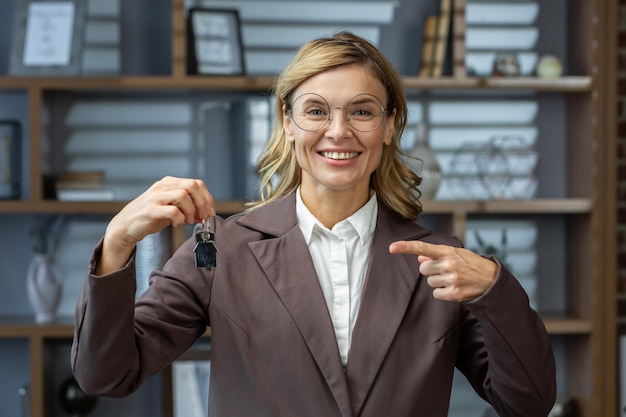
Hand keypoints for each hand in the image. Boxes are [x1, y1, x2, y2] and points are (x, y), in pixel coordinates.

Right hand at [97, 176, 215, 274]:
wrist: (126, 226)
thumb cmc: (150, 216)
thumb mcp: (171, 208)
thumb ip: (187, 208)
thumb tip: (205, 213)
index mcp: (169, 183)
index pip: (196, 183)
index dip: (207, 198)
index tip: (210, 212)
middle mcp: (162, 186)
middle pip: (192, 186)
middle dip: (203, 203)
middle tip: (203, 217)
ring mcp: (155, 197)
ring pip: (183, 195)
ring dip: (191, 210)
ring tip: (188, 221)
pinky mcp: (150, 210)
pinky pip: (172, 211)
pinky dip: (179, 219)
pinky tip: (177, 224)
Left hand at [389, 240, 497, 301]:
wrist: (491, 279)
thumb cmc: (470, 264)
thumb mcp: (455, 254)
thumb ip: (436, 255)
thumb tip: (419, 257)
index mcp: (447, 251)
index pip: (422, 247)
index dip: (405, 247)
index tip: (391, 247)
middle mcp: (448, 264)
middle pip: (423, 269)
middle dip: (431, 270)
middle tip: (445, 270)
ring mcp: (451, 279)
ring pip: (429, 282)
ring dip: (437, 281)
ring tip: (453, 278)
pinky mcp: (453, 293)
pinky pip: (436, 293)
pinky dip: (442, 292)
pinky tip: (453, 287)